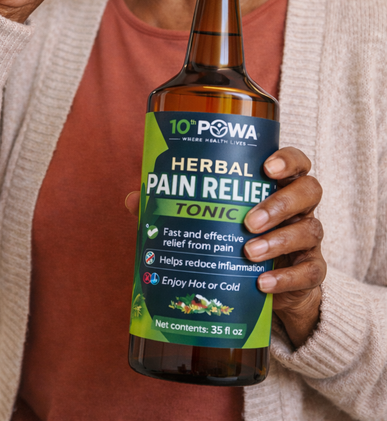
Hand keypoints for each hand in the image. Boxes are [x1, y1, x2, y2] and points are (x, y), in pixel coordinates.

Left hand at [124, 146, 325, 348]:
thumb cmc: (235, 238)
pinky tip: (262, 283)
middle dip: (280, 203)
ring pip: (310, 230)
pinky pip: (310, 272)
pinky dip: (286, 278)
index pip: (296, 161)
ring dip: (279, 241)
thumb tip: (134, 199)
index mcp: (277, 185)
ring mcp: (308, 239)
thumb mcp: (212, 220)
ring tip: (247, 252)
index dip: (287, 160)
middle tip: (249, 220)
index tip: (265, 166)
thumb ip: (176, 207)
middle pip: (309, 191)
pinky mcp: (312, 272)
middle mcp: (299, 207)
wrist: (267, 286)